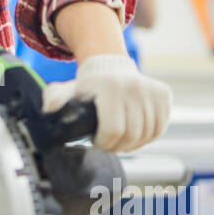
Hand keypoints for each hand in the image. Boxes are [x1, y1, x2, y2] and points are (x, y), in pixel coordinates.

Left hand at [43, 54, 170, 151]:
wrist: (111, 68)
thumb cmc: (89, 87)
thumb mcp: (69, 91)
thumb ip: (56, 99)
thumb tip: (49, 108)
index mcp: (111, 87)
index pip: (113, 130)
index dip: (104, 143)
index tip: (97, 142)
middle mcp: (134, 86)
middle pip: (131, 135)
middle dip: (117, 146)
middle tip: (108, 144)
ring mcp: (152, 90)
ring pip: (147, 134)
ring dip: (133, 144)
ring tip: (120, 141)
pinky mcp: (164, 94)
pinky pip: (160, 128)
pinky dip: (148, 137)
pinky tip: (135, 134)